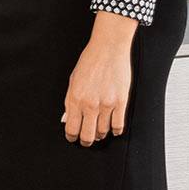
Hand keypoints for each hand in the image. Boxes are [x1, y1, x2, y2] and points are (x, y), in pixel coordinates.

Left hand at [61, 11, 137, 146]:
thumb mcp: (73, 81)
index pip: (71, 128)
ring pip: (102, 132)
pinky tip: (113, 130)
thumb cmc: (90, 61)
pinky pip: (118, 125)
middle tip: (86, 141)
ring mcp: (106, 104)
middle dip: (85, 141)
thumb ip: (69, 101)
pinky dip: (115, 131)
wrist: (108, 48)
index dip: (71, 137)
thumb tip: (67, 118)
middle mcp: (89, 104)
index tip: (73, 138)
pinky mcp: (120, 102)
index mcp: (75, 99)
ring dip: (100, 135)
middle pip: (87, 135)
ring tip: (98, 133)